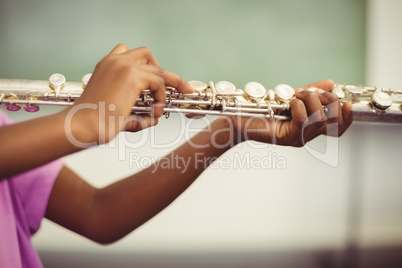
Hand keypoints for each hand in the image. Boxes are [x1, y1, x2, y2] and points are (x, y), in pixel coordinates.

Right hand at [65, 44, 193, 144]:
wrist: (82, 124)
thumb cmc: (93, 121)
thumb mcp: (117, 113)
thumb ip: (137, 115)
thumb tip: (154, 119)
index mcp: (107, 66)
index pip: (131, 55)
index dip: (148, 66)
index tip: (160, 80)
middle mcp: (114, 61)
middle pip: (147, 55)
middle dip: (163, 71)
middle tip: (179, 88)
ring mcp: (124, 66)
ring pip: (158, 69)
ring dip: (166, 88)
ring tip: (160, 108)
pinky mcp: (132, 76)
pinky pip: (159, 84)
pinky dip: (161, 98)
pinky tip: (154, 112)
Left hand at [230, 80, 352, 146]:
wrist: (237, 120)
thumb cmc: (261, 109)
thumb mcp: (290, 97)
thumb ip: (311, 92)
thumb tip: (331, 83)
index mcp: (308, 128)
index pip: (337, 128)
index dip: (347, 117)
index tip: (348, 102)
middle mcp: (305, 136)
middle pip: (333, 122)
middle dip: (327, 100)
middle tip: (311, 92)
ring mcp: (296, 138)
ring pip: (320, 118)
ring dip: (309, 99)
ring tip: (295, 95)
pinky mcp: (286, 137)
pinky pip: (303, 119)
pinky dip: (298, 104)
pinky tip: (288, 102)